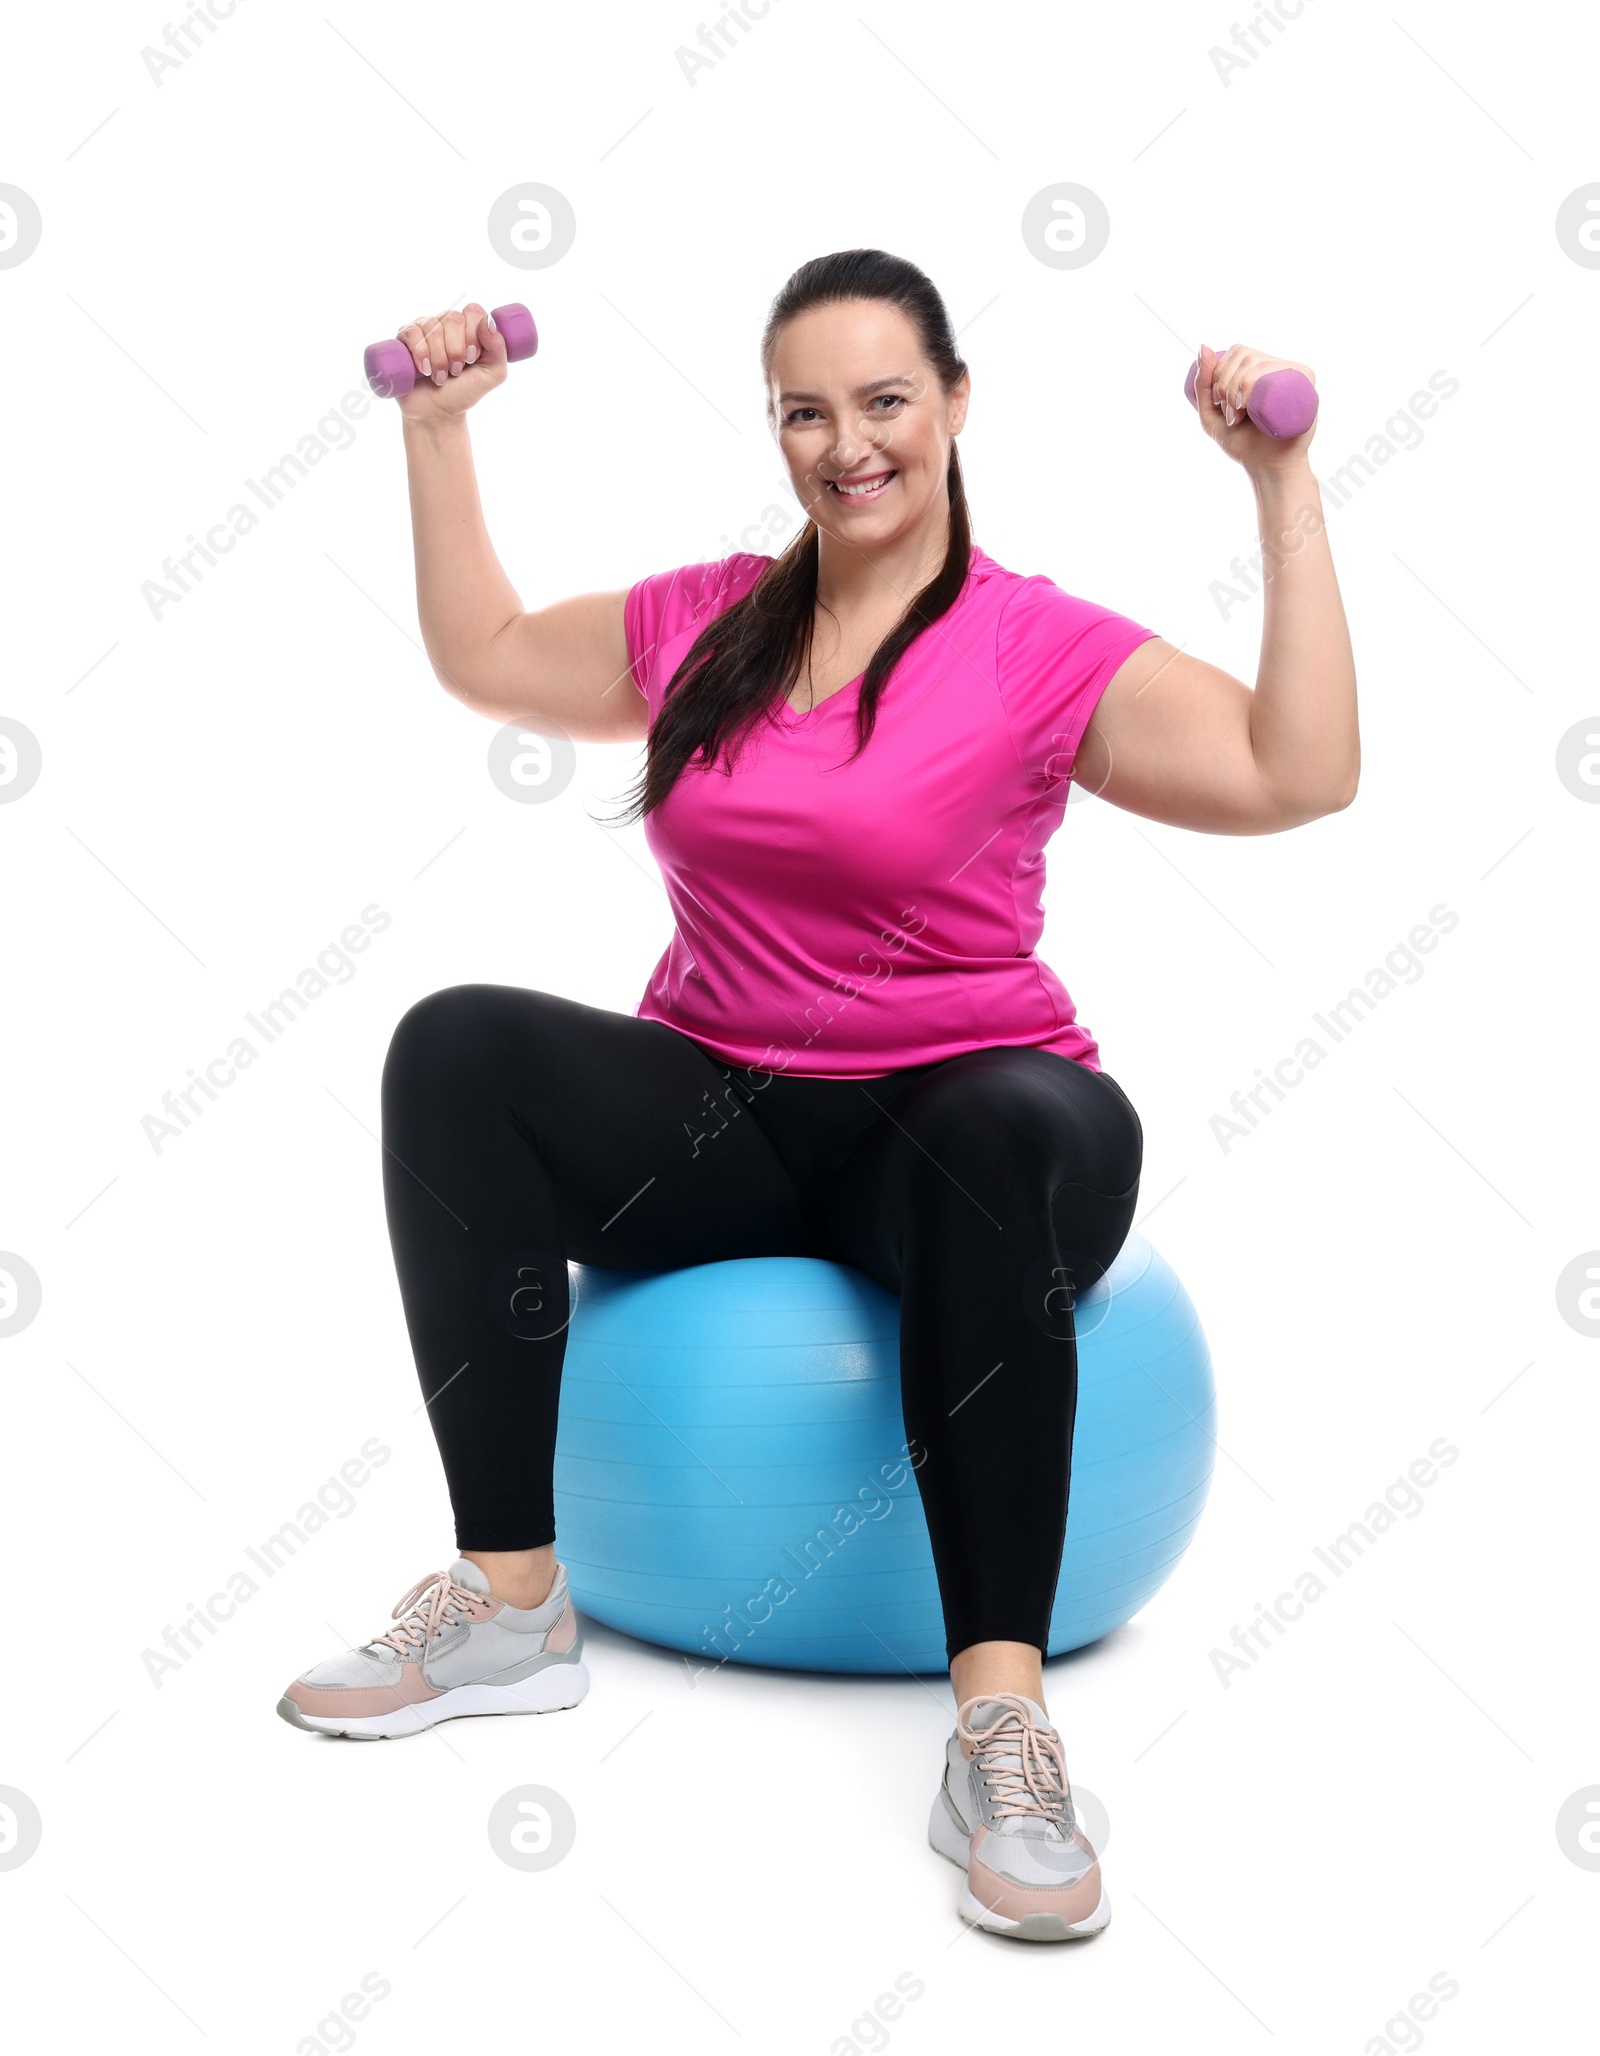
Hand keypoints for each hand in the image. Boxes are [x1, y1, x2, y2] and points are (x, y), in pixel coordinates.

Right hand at [393, 303, 508, 421]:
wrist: (438, 413)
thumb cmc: (464, 392)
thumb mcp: (492, 374)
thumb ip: (498, 348)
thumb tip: (488, 321)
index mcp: (468, 327)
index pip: (473, 311)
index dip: (474, 335)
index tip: (472, 358)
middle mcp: (446, 323)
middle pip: (453, 318)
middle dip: (457, 350)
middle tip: (456, 371)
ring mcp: (424, 329)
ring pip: (433, 328)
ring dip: (439, 358)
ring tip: (440, 377)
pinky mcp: (405, 338)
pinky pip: (411, 333)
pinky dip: (420, 353)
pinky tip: (424, 370)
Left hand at [1193, 342, 1316, 470]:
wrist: (1268, 468)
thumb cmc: (1243, 444)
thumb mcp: (1212, 415)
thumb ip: (1203, 386)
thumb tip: (1204, 347)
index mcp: (1260, 372)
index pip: (1237, 352)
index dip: (1220, 372)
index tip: (1219, 403)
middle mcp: (1278, 370)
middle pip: (1245, 354)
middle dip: (1226, 383)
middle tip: (1230, 414)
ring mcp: (1292, 378)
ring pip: (1259, 363)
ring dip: (1238, 388)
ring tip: (1239, 416)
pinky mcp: (1307, 388)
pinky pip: (1283, 371)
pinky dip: (1258, 385)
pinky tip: (1249, 406)